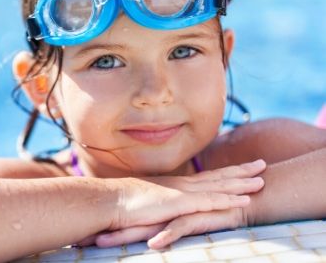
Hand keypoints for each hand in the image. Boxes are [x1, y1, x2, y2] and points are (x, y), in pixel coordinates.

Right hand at [75, 159, 265, 246]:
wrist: (110, 201)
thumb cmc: (124, 203)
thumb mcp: (148, 202)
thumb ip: (161, 203)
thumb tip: (166, 207)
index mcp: (176, 185)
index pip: (207, 176)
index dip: (227, 172)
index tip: (242, 167)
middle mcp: (182, 185)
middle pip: (217, 176)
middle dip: (241, 171)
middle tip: (261, 164)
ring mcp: (181, 193)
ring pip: (217, 186)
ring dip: (241, 183)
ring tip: (262, 180)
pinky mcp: (178, 204)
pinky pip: (208, 201)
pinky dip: (228, 199)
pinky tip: (243, 200)